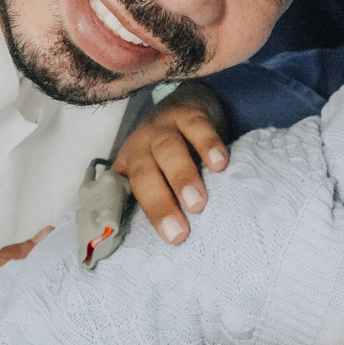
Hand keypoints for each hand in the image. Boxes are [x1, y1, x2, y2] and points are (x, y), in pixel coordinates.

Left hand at [112, 83, 228, 242]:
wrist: (187, 101)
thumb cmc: (172, 153)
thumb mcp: (156, 173)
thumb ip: (154, 202)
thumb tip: (160, 243)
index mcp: (128, 167)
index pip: (123, 195)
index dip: (131, 220)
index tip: (150, 244)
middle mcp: (141, 146)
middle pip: (145, 175)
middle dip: (160, 205)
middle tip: (179, 233)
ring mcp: (164, 127)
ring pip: (168, 150)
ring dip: (182, 177)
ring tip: (198, 203)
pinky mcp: (190, 113)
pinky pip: (197, 128)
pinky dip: (208, 144)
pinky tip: (220, 164)